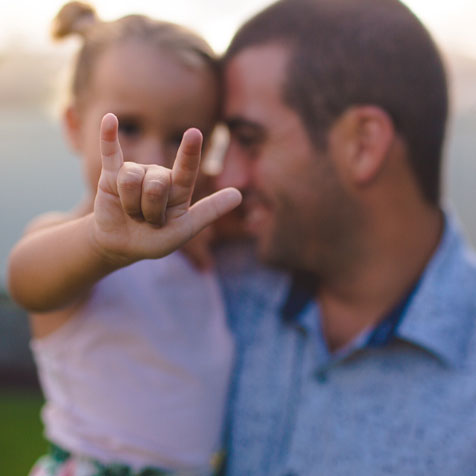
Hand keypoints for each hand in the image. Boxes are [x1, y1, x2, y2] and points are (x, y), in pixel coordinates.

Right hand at [92, 113, 241, 265]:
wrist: (123, 246)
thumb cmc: (155, 239)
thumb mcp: (184, 230)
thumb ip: (209, 212)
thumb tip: (238, 195)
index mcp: (179, 188)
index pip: (187, 169)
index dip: (190, 153)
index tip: (194, 133)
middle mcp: (160, 175)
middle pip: (156, 183)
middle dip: (151, 210)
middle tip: (149, 220)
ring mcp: (137, 171)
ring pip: (131, 180)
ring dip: (131, 206)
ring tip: (132, 213)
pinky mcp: (112, 173)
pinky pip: (111, 152)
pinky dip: (108, 136)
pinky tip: (109, 119)